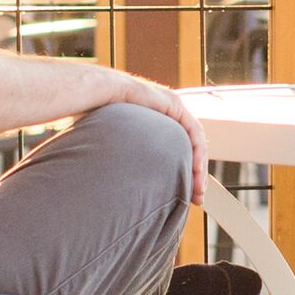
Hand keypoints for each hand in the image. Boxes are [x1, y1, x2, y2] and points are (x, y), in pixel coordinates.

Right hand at [98, 68, 211, 203]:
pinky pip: (194, 131)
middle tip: (196, 199)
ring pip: (196, 143)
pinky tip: (195, 170)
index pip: (179, 153)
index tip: (185, 197)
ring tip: (197, 190)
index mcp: (156, 126)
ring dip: (199, 168)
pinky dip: (197, 152)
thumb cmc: (95, 118)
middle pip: (190, 150)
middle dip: (195, 177)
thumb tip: (116, 189)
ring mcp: (173, 108)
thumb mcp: (117, 146)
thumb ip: (124, 161)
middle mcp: (168, 116)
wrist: (95, 95)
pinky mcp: (175, 105)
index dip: (184, 175)